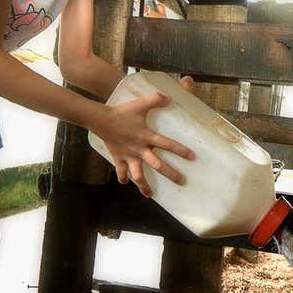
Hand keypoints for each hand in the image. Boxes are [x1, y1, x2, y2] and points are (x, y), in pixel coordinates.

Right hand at [92, 76, 195, 196]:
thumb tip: (170, 97)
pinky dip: (123, 178)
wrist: (100, 119)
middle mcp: (139, 149)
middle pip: (158, 165)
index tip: (192, 157)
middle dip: (171, 174)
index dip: (180, 151)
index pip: (167, 144)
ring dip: (143, 185)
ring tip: (150, 195)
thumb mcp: (140, 104)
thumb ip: (156, 99)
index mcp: (147, 137)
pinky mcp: (118, 157)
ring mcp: (128, 155)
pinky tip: (126, 183)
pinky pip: (121, 171)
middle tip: (182, 181)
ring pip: (137, 175)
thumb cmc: (122, 112)